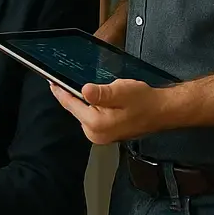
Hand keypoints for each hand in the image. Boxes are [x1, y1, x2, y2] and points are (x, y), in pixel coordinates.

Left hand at [50, 79, 178, 143]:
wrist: (163, 111)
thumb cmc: (144, 100)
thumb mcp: (122, 92)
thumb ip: (102, 93)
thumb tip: (84, 90)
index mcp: (96, 125)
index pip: (70, 104)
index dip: (59, 91)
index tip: (50, 80)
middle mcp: (95, 134)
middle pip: (75, 109)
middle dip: (70, 94)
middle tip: (63, 79)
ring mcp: (100, 136)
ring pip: (82, 112)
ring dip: (81, 100)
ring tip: (81, 86)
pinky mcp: (106, 133)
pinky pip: (91, 116)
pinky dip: (90, 106)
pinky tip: (94, 97)